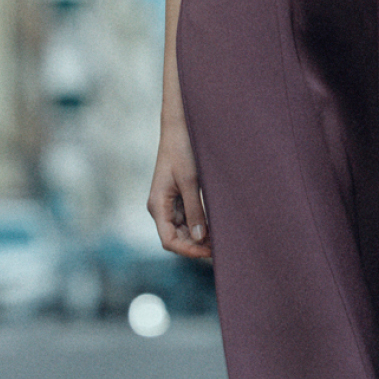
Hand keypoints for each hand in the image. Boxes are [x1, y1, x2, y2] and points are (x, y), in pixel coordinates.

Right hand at [148, 125, 211, 258]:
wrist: (180, 126)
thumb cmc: (182, 149)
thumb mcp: (190, 181)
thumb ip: (194, 210)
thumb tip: (200, 238)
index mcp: (157, 205)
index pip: (169, 241)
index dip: (189, 250)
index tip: (211, 252)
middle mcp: (160, 207)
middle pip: (177, 238)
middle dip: (197, 245)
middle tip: (222, 247)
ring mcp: (169, 202)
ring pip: (184, 229)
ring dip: (200, 236)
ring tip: (221, 238)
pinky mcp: (179, 196)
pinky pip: (188, 217)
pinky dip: (201, 224)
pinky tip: (216, 225)